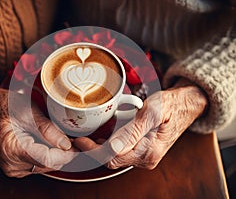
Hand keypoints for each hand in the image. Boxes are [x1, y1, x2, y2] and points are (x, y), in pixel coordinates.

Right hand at [0, 81, 75, 177]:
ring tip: (61, 137)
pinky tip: (50, 142)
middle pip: (48, 165)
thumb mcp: (27, 110)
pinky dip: (49, 154)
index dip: (66, 153)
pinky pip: (39, 164)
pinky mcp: (17, 167)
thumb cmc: (2, 106)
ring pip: (46, 166)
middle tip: (74, 138)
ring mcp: (13, 168)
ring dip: (57, 154)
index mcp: (11, 149)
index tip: (78, 143)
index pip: (47, 159)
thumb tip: (66, 144)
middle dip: (64, 153)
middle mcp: (11, 164)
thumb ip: (47, 129)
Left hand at [74, 79, 206, 169]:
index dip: (92, 150)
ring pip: (115, 157)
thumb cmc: (171, 105)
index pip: (113, 157)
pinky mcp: (143, 150)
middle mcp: (146, 158)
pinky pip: (121, 152)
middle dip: (92, 151)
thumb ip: (133, 131)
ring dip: (99, 149)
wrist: (186, 104)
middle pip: (111, 160)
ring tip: (85, 138)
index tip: (79, 140)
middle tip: (78, 139)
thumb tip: (113, 147)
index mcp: (149, 152)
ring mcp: (145, 156)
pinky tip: (100, 138)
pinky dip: (108, 146)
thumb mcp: (152, 112)